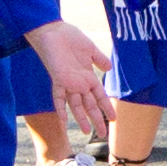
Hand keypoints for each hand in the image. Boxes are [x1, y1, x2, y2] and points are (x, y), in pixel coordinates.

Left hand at [25, 18, 114, 145]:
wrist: (52, 31)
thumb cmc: (70, 38)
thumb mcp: (90, 49)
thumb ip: (99, 59)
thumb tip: (109, 69)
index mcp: (87, 76)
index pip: (99, 96)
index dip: (106, 107)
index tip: (114, 119)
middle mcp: (78, 83)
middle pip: (90, 104)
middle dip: (97, 119)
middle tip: (103, 134)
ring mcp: (68, 83)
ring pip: (76, 105)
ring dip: (82, 118)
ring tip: (87, 132)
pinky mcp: (57, 79)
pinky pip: (58, 97)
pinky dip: (61, 108)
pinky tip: (64, 120)